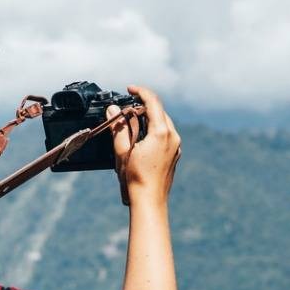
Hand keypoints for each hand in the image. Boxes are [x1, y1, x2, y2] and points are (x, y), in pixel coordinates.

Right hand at [107, 85, 180, 205]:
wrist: (150, 201)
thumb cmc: (135, 178)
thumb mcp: (122, 150)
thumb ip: (118, 127)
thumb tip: (113, 109)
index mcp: (161, 132)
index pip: (153, 102)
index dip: (140, 92)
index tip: (129, 89)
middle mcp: (172, 136)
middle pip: (159, 111)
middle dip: (143, 105)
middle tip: (127, 107)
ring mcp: (176, 146)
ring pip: (164, 122)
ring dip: (149, 117)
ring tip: (132, 122)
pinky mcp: (175, 154)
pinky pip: (166, 134)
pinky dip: (154, 129)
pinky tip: (141, 137)